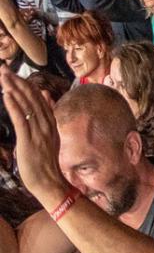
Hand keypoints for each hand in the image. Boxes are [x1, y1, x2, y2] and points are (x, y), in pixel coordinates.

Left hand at [0, 68, 67, 205]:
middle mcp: (46, 125)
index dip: (25, 84)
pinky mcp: (29, 141)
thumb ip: (47, 116)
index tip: (13, 73)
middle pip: (31, 98)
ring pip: (26, 106)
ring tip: (3, 76)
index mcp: (50, 123)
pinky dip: (14, 106)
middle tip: (4, 68)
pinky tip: (7, 94)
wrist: (50, 184)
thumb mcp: (49, 137)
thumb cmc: (46, 163)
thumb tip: (45, 96)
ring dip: (14, 89)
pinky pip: (21, 120)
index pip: (37, 98)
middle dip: (17, 82)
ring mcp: (39, 133)